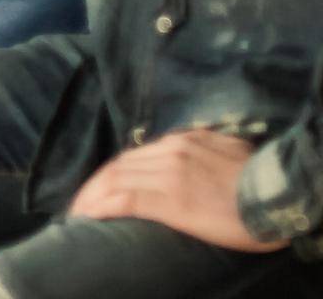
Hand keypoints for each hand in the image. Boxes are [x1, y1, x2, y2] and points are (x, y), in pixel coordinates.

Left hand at [69, 131, 286, 252]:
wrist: (279, 193)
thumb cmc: (259, 180)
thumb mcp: (225, 152)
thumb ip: (199, 151)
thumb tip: (187, 160)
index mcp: (180, 141)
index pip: (132, 155)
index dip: (110, 173)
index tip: (97, 188)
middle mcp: (170, 151)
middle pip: (117, 166)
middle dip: (93, 185)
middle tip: (79, 204)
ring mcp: (170, 173)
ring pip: (115, 179)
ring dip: (91, 196)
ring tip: (78, 213)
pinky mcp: (174, 199)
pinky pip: (126, 199)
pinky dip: (102, 205)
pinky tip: (88, 216)